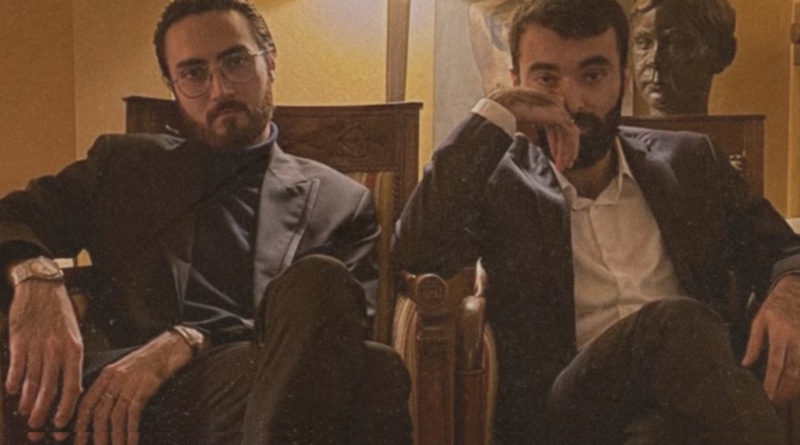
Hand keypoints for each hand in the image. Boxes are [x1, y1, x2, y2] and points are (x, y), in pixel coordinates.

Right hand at [6, 280, 82, 441]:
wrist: (42, 287)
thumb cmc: (60, 312)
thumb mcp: (75, 334)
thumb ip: (71, 359)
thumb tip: (71, 387)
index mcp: (74, 349)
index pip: (72, 385)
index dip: (66, 406)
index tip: (61, 421)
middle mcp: (56, 350)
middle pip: (49, 388)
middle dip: (42, 410)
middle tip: (36, 424)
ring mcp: (37, 346)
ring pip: (31, 381)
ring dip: (26, 400)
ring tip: (24, 411)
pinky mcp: (19, 341)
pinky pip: (16, 367)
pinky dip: (13, 381)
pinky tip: (11, 391)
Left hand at [73, 330, 192, 444]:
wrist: (173, 345)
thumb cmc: (152, 359)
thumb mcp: (126, 369)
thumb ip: (113, 385)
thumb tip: (102, 411)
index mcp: (106, 374)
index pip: (86, 403)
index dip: (79, 424)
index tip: (76, 441)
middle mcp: (114, 378)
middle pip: (98, 412)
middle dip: (95, 436)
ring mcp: (130, 383)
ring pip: (114, 416)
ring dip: (114, 438)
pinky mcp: (145, 387)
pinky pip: (133, 414)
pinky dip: (131, 432)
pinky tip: (132, 443)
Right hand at [487, 87, 579, 171]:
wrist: (500, 106)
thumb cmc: (504, 111)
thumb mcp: (520, 123)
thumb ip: (530, 131)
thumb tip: (536, 143)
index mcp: (544, 102)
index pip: (555, 124)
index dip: (555, 142)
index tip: (555, 156)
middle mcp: (553, 102)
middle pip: (563, 129)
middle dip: (564, 148)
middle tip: (564, 164)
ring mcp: (557, 107)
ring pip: (569, 132)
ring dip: (568, 150)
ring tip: (565, 166)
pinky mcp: (558, 114)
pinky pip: (570, 133)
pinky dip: (570, 147)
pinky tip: (566, 159)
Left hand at [743, 273, 799, 403]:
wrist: (796, 290)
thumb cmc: (774, 306)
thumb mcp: (759, 320)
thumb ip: (754, 343)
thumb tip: (745, 365)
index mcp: (780, 333)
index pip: (776, 364)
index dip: (772, 382)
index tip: (767, 395)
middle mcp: (797, 339)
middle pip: (793, 371)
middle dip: (784, 390)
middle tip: (775, 402)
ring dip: (795, 388)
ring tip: (784, 398)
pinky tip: (796, 386)